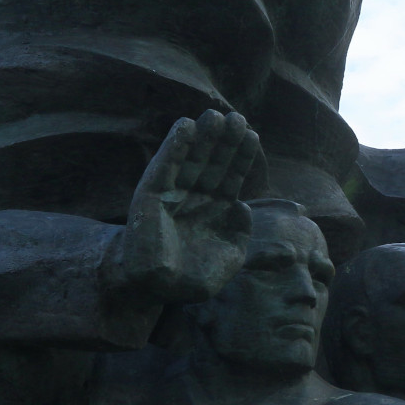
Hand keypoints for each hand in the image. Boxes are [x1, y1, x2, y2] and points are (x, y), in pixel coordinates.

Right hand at [118, 110, 262, 303]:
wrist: (154, 289)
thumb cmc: (192, 279)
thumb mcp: (229, 258)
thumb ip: (241, 233)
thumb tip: (242, 205)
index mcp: (216, 210)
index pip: (232, 176)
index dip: (242, 156)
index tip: (253, 134)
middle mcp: (196, 197)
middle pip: (214, 162)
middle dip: (226, 141)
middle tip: (237, 117)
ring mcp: (174, 193)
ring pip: (191, 159)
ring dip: (203, 136)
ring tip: (215, 115)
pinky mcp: (151, 193)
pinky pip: (165, 165)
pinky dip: (175, 145)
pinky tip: (186, 126)